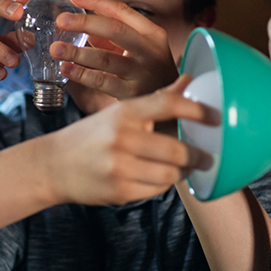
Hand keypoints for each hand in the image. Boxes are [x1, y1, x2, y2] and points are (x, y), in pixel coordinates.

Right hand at [47, 75, 213, 205]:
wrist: (53, 165)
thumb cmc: (92, 136)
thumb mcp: (119, 112)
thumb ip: (157, 100)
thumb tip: (189, 80)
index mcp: (124, 112)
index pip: (168, 105)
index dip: (197, 110)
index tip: (216, 117)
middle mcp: (122, 138)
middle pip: (176, 150)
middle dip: (198, 155)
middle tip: (208, 156)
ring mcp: (120, 166)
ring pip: (170, 174)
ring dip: (183, 172)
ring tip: (187, 168)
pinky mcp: (119, 191)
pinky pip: (156, 190)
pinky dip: (164, 184)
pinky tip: (161, 177)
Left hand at [50, 0, 180, 100]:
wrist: (172, 102)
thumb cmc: (148, 69)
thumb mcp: (138, 47)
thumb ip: (112, 36)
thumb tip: (81, 23)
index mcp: (151, 33)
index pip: (122, 11)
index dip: (96, 1)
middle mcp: (149, 50)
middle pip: (115, 30)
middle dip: (85, 22)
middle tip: (61, 20)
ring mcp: (141, 72)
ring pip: (106, 58)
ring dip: (78, 52)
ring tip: (56, 48)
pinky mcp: (131, 93)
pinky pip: (102, 81)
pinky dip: (81, 74)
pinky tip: (66, 68)